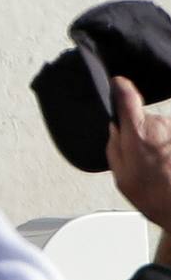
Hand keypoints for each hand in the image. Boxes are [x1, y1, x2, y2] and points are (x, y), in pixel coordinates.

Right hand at [107, 76, 170, 229]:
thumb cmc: (154, 197)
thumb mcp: (121, 174)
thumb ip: (114, 146)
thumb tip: (115, 130)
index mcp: (138, 133)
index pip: (127, 97)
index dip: (120, 87)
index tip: (117, 82)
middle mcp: (160, 128)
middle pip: (143, 119)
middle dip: (139, 134)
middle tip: (141, 159)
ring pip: (160, 131)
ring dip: (157, 145)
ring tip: (159, 170)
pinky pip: (169, 139)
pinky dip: (167, 151)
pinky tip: (168, 168)